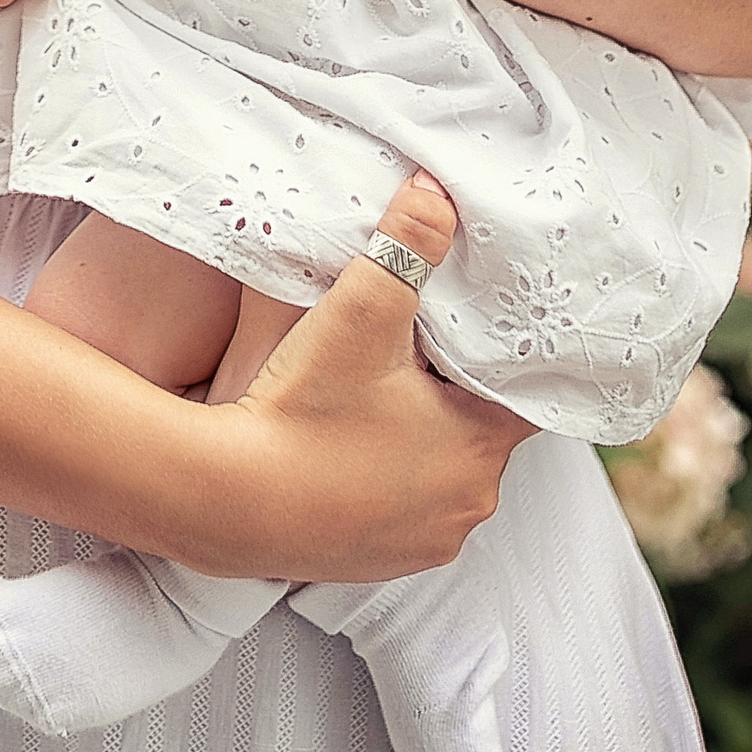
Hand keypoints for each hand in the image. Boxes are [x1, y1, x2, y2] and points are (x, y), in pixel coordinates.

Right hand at [185, 173, 528, 578]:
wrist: (225, 501)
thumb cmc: (301, 410)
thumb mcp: (360, 313)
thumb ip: (406, 244)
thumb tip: (436, 190)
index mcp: (481, 447)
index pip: (525, 391)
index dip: (505, 352)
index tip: (480, 324)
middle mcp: (468, 504)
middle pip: (483, 428)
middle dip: (456, 389)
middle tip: (418, 350)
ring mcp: (426, 540)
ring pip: (445, 468)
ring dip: (423, 435)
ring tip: (380, 394)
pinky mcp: (382, 560)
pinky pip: (407, 507)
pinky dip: (389, 475)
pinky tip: (353, 443)